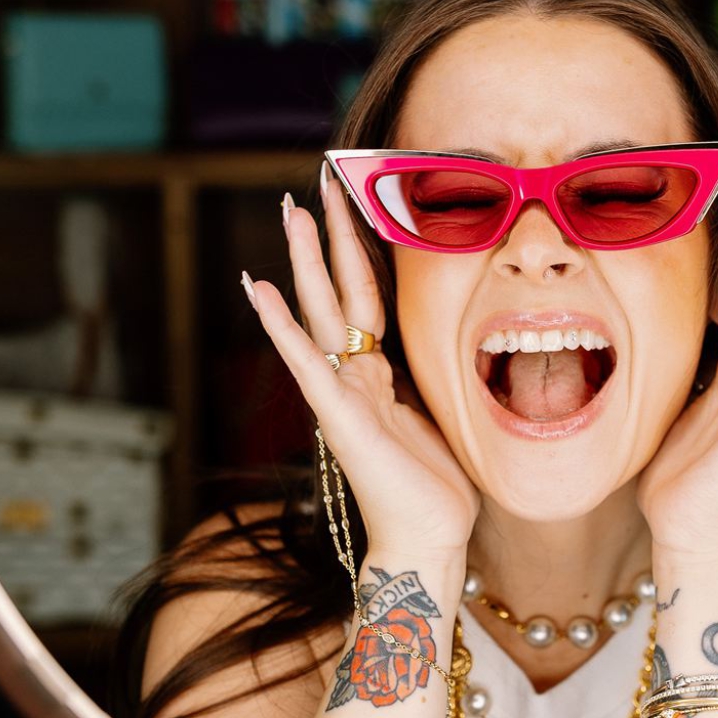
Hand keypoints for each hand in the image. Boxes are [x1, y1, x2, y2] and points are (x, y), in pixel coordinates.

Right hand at [245, 178, 479, 561]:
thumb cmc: (438, 482)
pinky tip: (256, 287)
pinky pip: (306, 360)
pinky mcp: (340, 416)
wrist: (429, 536)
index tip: (358, 199)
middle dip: (331, 234)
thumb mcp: (442, 408)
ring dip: (307, 260)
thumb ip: (431, 369)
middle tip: (316, 180)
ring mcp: (343, 391)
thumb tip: (460, 330)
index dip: (364, 246)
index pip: (371, 293)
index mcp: (380, 370)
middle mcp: (355, 373)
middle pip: (341, 289)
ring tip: (291, 212)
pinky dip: (281, 324)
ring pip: (322, 311)